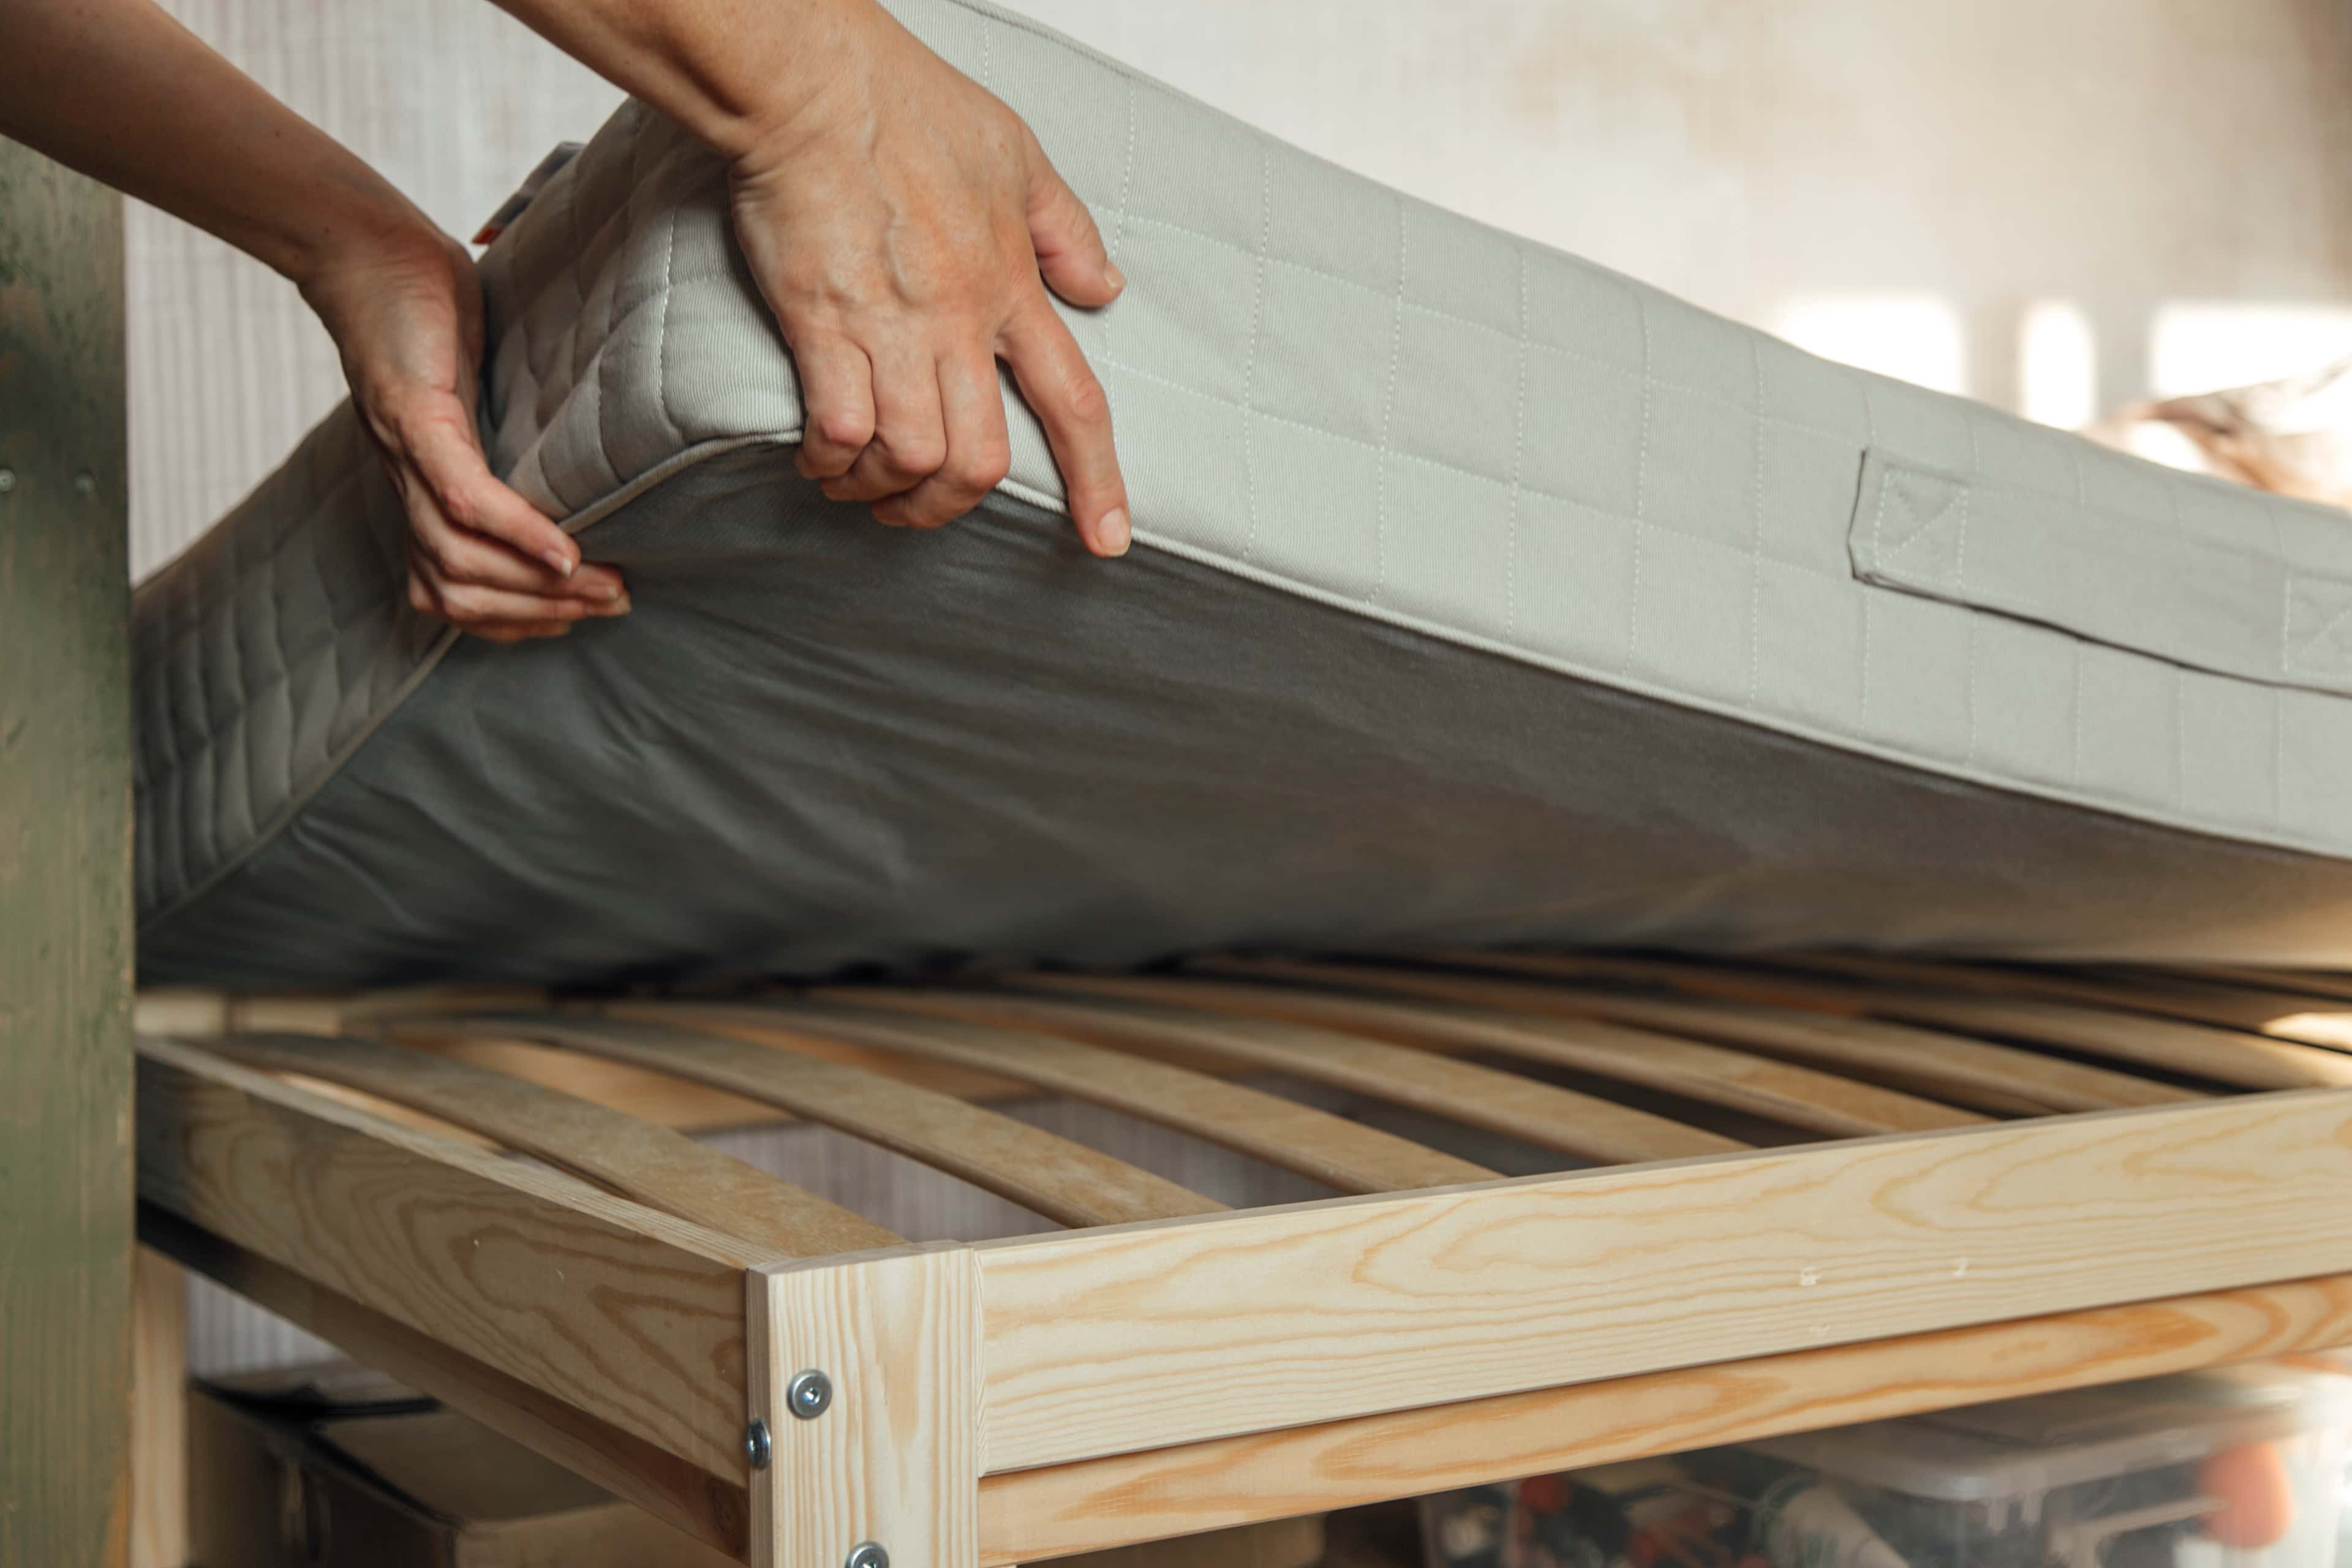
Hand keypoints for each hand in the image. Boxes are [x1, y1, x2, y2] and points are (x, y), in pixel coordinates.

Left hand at [301, 223, 630, 639]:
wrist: (365, 244)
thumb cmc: (425, 311)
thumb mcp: (470, 389)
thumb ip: (499, 436)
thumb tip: (565, 465)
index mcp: (418, 486)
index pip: (448, 590)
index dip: (511, 619)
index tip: (576, 614)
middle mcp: (405, 483)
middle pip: (456, 591)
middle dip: (538, 613)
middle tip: (609, 604)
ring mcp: (404, 454)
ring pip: (457, 562)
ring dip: (536, 587)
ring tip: (600, 584)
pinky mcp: (412, 416)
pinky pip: (463, 498)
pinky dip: (516, 533)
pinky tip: (563, 551)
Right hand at [725, 0, 1131, 553]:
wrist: (816, 85)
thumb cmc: (909, 108)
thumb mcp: (1018, 157)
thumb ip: (1063, 229)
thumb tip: (1104, 289)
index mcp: (1013, 289)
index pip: (1075, 402)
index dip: (1098, 480)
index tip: (1109, 540)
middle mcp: (960, 323)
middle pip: (983, 460)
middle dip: (953, 505)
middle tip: (921, 504)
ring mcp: (893, 328)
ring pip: (915, 460)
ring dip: (886, 492)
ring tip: (861, 484)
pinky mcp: (824, 324)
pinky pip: (840, 432)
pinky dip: (831, 463)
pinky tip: (819, 457)